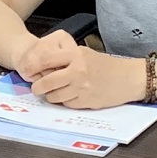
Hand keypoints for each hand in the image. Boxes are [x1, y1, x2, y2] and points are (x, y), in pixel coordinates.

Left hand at [19, 31, 144, 109]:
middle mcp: (77, 72)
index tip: (29, 71)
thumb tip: (44, 65)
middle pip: (46, 82)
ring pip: (54, 96)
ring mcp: (81, 88)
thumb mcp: (85, 53)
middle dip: (38, 87)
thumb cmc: (106, 65)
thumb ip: (66, 58)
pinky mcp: (86, 101)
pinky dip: (65, 101)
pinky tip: (69, 96)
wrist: (128, 78)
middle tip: (36, 88)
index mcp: (76, 56)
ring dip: (51, 96)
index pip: (45, 60)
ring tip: (53, 92)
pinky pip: (67, 104)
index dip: (33, 67)